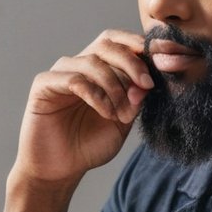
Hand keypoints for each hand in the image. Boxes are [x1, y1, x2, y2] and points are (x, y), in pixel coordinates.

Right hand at [13, 30, 154, 185]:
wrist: (60, 170)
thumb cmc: (89, 145)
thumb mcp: (123, 121)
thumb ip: (136, 100)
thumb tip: (148, 81)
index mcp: (100, 69)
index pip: (120, 42)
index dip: (142, 44)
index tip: (167, 55)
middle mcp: (79, 65)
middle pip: (108, 44)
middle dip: (132, 62)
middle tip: (147, 84)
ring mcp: (60, 72)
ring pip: (93, 61)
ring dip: (115, 86)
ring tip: (122, 113)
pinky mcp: (43, 84)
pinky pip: (74, 79)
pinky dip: (96, 95)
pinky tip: (106, 113)